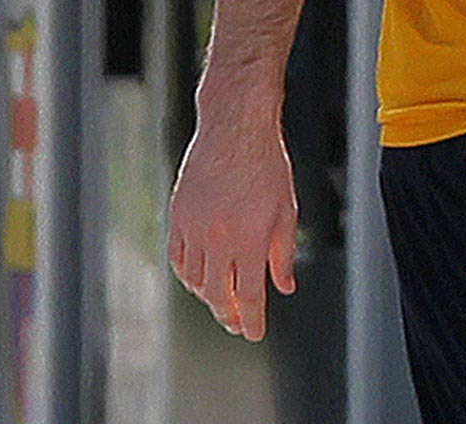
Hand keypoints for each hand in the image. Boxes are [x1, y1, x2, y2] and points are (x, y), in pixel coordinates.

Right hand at [168, 100, 298, 340]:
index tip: (254, 332)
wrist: (235, 131)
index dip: (252, 319)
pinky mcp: (178, 218)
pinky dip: (188, 276)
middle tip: (237, 324)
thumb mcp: (287, 210)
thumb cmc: (266, 166)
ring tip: (222, 301)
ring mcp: (194, 230)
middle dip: (229, 316)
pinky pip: (178, 259)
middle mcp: (219, 240)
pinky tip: (199, 279)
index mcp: (250, 239)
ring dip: (209, 296)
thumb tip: (284, 285)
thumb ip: (283, 253)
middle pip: (218, 294)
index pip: (248, 295)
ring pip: (196, 281)